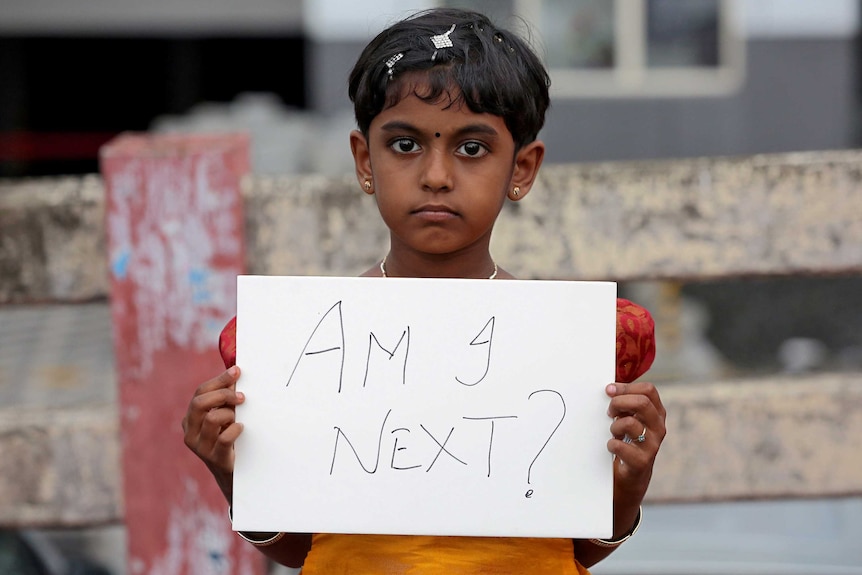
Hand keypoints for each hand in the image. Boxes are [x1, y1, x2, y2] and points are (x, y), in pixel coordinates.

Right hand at [181, 366, 245, 501]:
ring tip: (239, 418)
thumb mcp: (225, 416)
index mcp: (191, 418)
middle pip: (200, 403)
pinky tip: (241, 428)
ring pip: (212, 419)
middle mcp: (190, 432)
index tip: (237, 371)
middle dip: (223, 395)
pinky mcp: (214, 458)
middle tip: (241, 397)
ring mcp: (200, 447)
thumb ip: (226, 397)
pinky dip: (235, 430)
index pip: (200, 392)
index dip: (219, 380)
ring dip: (229, 414)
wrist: (232, 472)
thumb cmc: (229, 438)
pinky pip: (224, 438)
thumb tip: (235, 373)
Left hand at [606, 381, 665, 498]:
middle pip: (642, 402)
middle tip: (609, 412)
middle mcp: (658, 428)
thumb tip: (610, 388)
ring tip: (614, 432)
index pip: (648, 390)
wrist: (631, 477)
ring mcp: (652, 445)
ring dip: (614, 426)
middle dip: (618, 403)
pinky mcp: (641, 461)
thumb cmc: (628, 443)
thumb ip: (626, 404)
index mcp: (657, 414)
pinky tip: (612, 447)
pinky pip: (620, 445)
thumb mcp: (631, 419)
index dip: (626, 387)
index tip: (610, 391)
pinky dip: (611, 444)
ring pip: (629, 423)